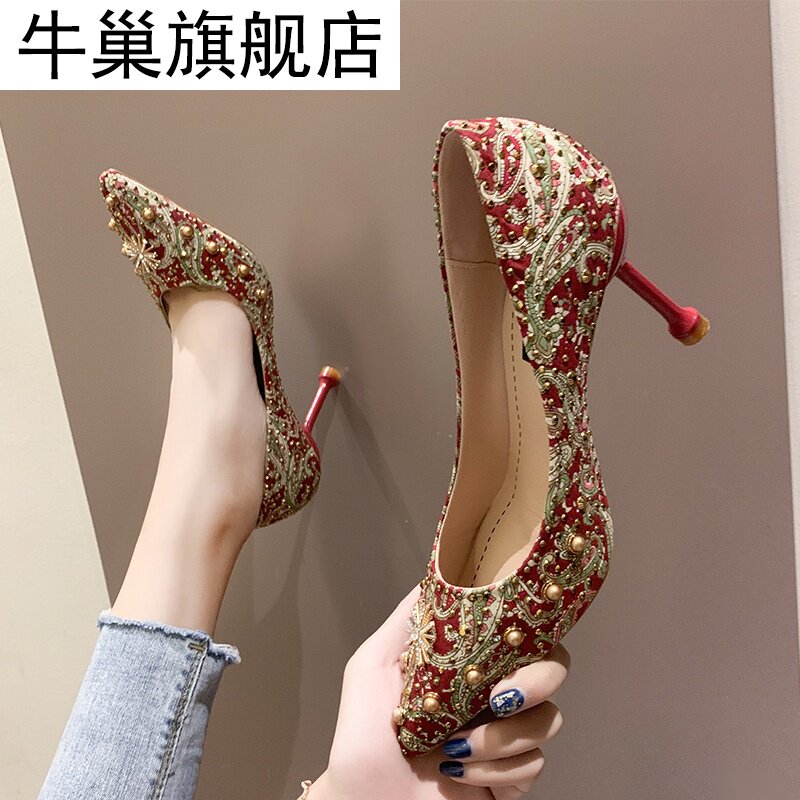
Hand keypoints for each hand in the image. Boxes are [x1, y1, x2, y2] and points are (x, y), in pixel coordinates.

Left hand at [311, 587, 568, 799]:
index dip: (530, 626)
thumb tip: (439, 575)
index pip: (519, 631)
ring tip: (455, 748)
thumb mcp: (372, 667)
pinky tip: (459, 772)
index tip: (517, 632)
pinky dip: (497, 770)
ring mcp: (505, 736)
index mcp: (468, 663)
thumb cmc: (362, 740)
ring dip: (503, 736)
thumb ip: (408, 622)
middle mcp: (493, 693)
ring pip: (549, 719)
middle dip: (535, 681)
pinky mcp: (512, 778)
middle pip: (552, 669)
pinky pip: (535, 765)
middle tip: (499, 698)